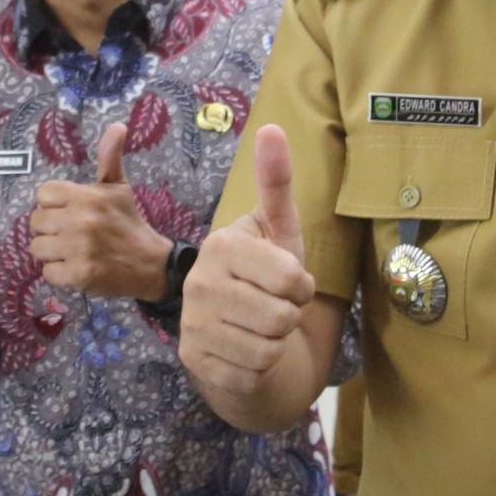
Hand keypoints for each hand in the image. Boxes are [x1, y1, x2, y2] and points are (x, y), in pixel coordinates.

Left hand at [29, 123, 172, 302]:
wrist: (151, 264)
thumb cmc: (128, 223)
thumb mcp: (118, 188)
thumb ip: (110, 157)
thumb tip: (117, 125)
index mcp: (87, 196)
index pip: (43, 195)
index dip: (54, 205)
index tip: (70, 212)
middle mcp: (81, 220)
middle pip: (36, 222)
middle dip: (51, 230)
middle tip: (71, 234)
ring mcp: (79, 249)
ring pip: (38, 248)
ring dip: (53, 253)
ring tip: (73, 252)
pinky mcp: (79, 275)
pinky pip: (48, 273)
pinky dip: (60, 274)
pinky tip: (77, 268)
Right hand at [179, 126, 315, 416]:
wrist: (237, 336)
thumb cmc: (267, 280)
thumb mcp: (279, 233)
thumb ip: (276, 184)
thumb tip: (273, 126)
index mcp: (220, 245)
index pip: (290, 276)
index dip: (302, 286)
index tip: (290, 282)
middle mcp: (199, 283)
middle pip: (281, 314)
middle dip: (291, 316)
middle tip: (276, 308)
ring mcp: (193, 325)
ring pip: (269, 345)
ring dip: (278, 342)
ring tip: (264, 329)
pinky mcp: (195, 361)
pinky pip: (254, 369)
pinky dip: (262, 365)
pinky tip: (249, 353)